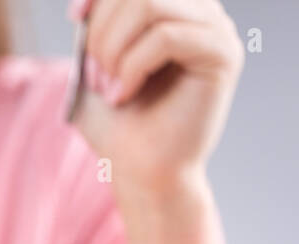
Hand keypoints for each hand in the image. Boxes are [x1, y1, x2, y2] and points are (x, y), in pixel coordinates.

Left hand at [71, 0, 243, 195]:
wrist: (140, 172)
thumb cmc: (118, 123)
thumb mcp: (93, 62)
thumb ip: (95, 23)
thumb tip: (83, 3)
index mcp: (174, 7)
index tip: (74, 17)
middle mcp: (201, 10)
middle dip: (102, 30)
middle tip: (94, 76)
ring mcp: (216, 30)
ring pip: (150, 4)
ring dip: (113, 49)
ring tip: (108, 87)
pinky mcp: (223, 55)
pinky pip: (167, 36)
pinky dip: (133, 66)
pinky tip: (124, 95)